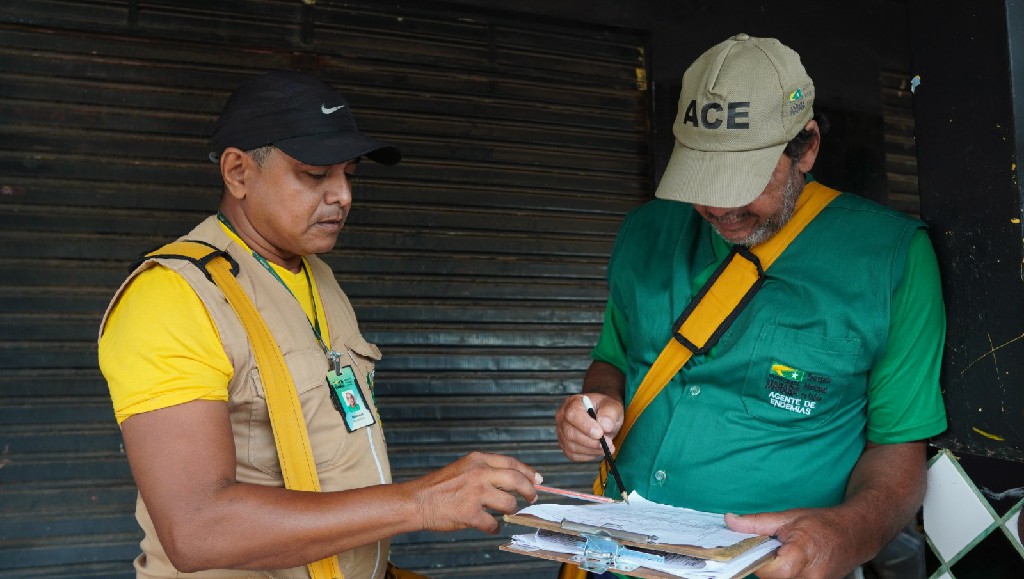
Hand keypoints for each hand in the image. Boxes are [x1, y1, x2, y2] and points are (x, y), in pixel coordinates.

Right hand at [410, 452, 539, 533]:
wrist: (417, 501)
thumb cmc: (440, 487)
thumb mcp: (464, 468)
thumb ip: (486, 470)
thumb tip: (514, 478)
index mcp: (478, 460)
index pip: (512, 463)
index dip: (528, 472)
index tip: (537, 480)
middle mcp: (479, 473)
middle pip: (516, 480)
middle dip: (529, 491)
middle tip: (532, 498)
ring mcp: (475, 493)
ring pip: (509, 504)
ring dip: (509, 511)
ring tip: (504, 513)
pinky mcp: (470, 513)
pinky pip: (493, 524)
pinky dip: (494, 527)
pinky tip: (489, 526)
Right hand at [555, 393, 622, 461]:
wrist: (603, 418)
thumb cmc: (605, 410)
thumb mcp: (612, 406)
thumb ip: (609, 413)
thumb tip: (605, 425)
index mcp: (573, 403)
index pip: (573, 414)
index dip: (585, 426)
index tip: (600, 433)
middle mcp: (563, 417)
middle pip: (570, 433)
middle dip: (592, 442)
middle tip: (608, 443)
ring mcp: (562, 432)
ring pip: (572, 447)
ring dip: (592, 450)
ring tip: (606, 447)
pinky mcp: (565, 446)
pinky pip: (574, 455)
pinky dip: (588, 455)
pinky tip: (597, 449)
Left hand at [725, 508, 859, 578]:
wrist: (855, 534)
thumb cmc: (823, 524)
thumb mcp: (788, 517)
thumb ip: (756, 522)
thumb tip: (729, 521)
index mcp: (801, 554)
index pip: (767, 570)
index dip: (756, 560)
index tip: (752, 549)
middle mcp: (810, 577)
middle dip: (765, 565)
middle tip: (771, 549)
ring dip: (775, 571)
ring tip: (784, 554)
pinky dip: (785, 574)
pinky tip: (790, 562)